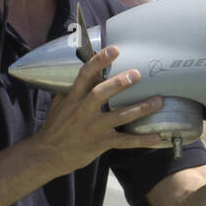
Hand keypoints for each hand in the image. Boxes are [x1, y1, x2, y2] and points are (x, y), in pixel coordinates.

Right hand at [31, 45, 170, 175]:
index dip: (99, 61)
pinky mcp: (101, 143)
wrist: (47, 155)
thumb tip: (89, 71)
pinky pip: (125, 141)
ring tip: (158, 101)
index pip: (85, 75)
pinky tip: (158, 136)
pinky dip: (142, 139)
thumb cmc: (55, 127)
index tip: (114, 50)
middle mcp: (83, 111)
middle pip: (101, 94)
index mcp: (73, 98)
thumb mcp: (60, 104)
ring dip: (140, 108)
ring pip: (119, 116)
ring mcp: (93, 128)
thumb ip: (74, 89)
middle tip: (137, 74)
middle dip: (119, 83)